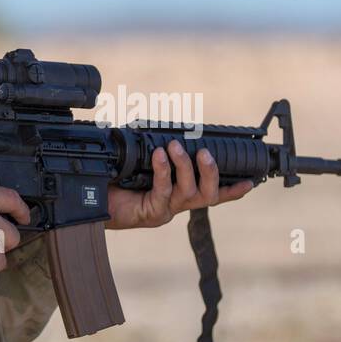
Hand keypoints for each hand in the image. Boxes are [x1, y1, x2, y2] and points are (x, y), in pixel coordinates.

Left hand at [106, 139, 254, 229]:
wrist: (90, 198)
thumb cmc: (115, 179)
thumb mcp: (141, 161)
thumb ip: (159, 151)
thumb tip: (168, 128)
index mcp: (179, 193)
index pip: (212, 193)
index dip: (232, 189)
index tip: (250, 181)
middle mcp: (176, 203)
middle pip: (207, 196)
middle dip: (212, 173)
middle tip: (207, 154)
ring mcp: (164, 209)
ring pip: (188, 192)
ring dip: (186, 166)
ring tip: (176, 146)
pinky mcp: (150, 212)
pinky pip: (163, 190)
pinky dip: (164, 170)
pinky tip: (159, 155)